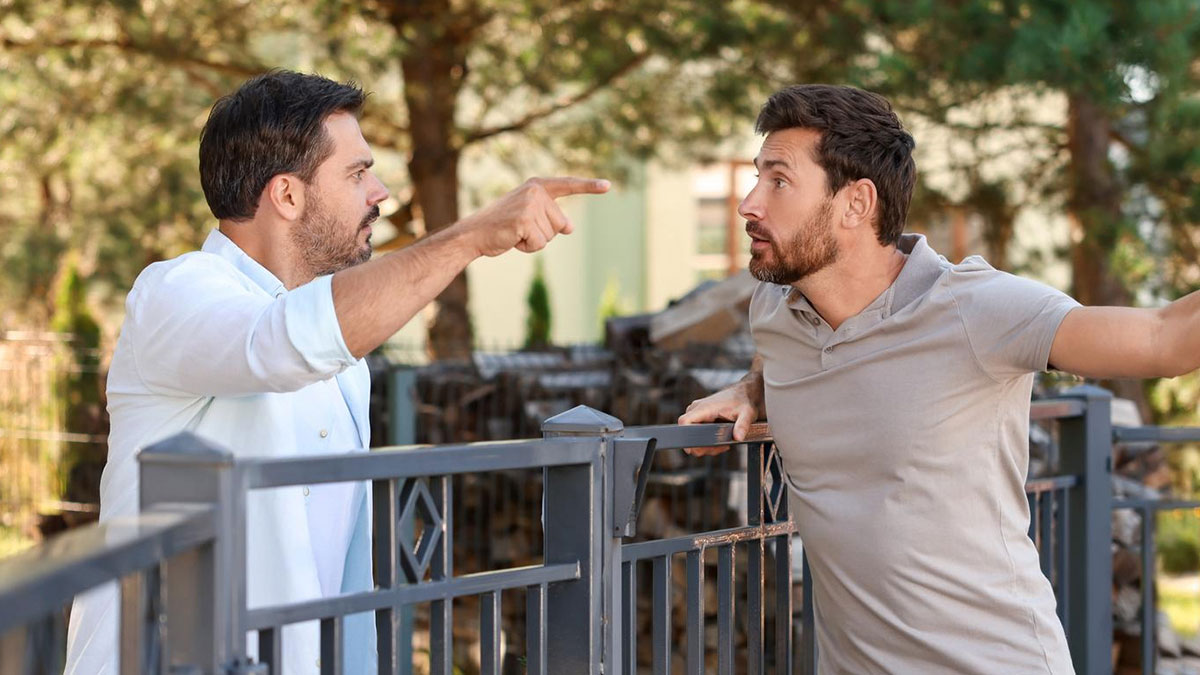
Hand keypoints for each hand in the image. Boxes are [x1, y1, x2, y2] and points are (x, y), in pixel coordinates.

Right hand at [461, 177, 609, 256]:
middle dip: (544, 233)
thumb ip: (550, 218)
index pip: (568, 185)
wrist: (473, 234)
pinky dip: (527, 248)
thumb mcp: (529, 218)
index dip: (589, 187)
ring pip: (551, 236)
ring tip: (514, 233)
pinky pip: (539, 244)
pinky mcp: (525, 220)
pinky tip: (512, 239)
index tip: (608, 186)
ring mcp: (530, 205)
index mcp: (537, 186)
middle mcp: (536, 191)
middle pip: (561, 224)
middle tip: (519, 228)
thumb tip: (569, 227)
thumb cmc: (502, 226)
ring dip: (534, 241)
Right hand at [677, 381, 761, 455]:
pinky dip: (708, 441)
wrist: (744, 393)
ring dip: (707, 445)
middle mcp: (697, 409)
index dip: (686, 437)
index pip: (685, 422)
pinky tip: (721, 441)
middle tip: (722, 447)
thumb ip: (742, 425)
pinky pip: (697, 433)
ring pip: (693, 436)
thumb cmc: (744, 401)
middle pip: (688, 434)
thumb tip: (738, 438)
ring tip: (724, 444)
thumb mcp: (747, 414)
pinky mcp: (701, 417)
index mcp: (704, 407)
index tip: (695, 449)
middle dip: (703, 446)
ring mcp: (698, 413)